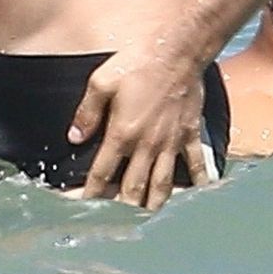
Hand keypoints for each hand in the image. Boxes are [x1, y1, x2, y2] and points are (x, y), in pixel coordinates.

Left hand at [68, 44, 215, 210]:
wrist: (180, 49)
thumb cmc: (140, 62)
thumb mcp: (102, 81)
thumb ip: (87, 112)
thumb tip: (74, 137)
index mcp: (122, 133)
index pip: (101, 174)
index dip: (88, 195)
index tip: (80, 207)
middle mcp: (147, 145)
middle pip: (132, 189)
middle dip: (121, 210)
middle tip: (113, 223)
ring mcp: (171, 142)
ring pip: (162, 185)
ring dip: (153, 205)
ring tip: (146, 218)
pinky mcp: (190, 133)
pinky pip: (195, 163)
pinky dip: (197, 180)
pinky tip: (198, 193)